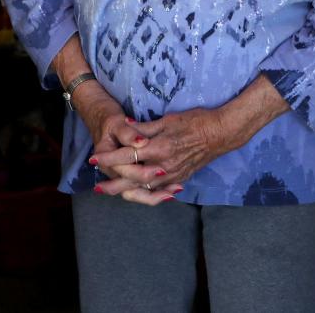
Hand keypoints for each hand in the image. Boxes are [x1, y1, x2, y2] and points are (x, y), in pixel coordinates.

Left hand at [91, 75, 289, 203]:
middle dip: (113, 184)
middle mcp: (164, 166)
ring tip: (113, 193)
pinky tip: (137, 195)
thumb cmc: (195, 121)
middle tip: (97, 187)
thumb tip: (125, 126)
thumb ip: (144, 127)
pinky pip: (160, 192)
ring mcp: (173, 175)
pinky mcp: (180, 179)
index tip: (94, 159)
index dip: (109, 159)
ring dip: (127, 192)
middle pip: (132, 179)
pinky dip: (146, 195)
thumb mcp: (167, 119)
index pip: (127, 156)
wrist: (221, 133)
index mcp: (159, 148)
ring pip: (145, 190)